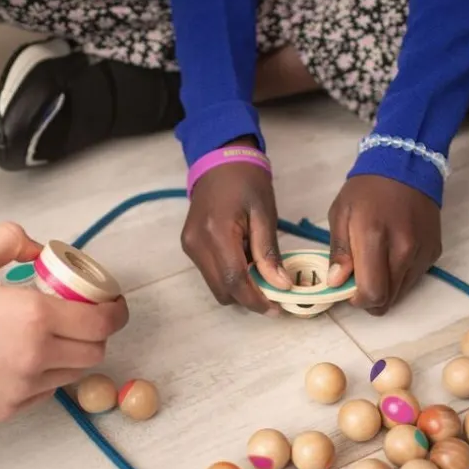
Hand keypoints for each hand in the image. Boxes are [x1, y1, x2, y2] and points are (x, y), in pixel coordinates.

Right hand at [0, 221, 129, 422]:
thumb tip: (37, 249)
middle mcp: (36, 357)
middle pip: (95, 350)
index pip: (102, 320)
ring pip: (71, 374)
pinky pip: (43, 393)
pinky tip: (17, 358)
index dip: (113, 310)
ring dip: (69, 354)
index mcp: (34, 316)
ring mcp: (22, 389)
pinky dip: (43, 375)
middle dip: (94, 331)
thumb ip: (10, 242)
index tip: (108, 302)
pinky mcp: (6, 410)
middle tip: (75, 315)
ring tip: (43, 335)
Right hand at [181, 157, 290, 312]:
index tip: (276, 308)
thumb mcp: (264, 214)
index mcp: (217, 233)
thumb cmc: (247, 181)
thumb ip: (268, 252)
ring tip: (260, 273)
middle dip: (248, 298)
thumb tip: (280, 285)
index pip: (234, 281)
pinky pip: (210, 273)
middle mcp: (197, 244)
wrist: (219, 160)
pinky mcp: (189, 245)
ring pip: (215, 285)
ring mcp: (189, 246)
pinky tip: (244, 261)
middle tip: (274, 292)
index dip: (255, 300)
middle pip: (222, 290)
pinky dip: (229, 275)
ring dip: (238, 287)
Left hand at [326, 174, 441, 314]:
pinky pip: (414, 279)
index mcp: (375, 238)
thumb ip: (339, 251)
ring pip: (402, 293)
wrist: (407, 166)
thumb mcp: (341, 214)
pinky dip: (400, 276)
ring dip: (385, 288)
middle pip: (388, 300)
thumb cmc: (366, 190)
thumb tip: (336, 282)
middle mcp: (404, 250)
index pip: (372, 293)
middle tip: (358, 279)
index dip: (357, 300)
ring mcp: (422, 252)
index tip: (347, 290)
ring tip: (375, 264)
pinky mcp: (434, 252)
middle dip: (370, 298)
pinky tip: (392, 255)